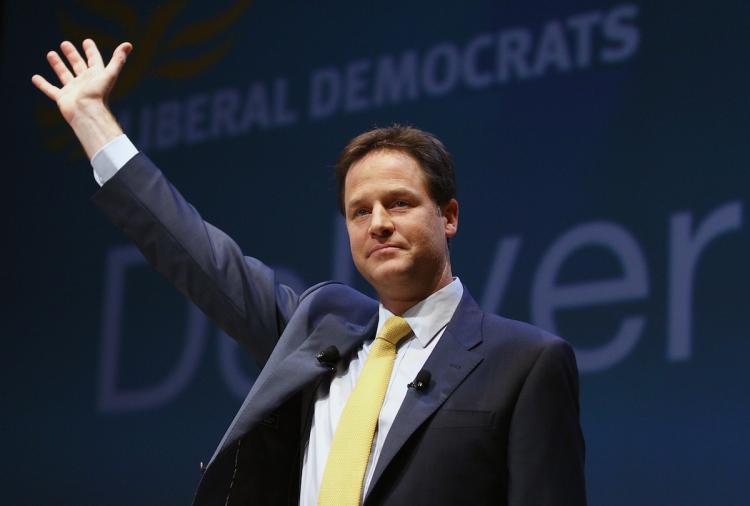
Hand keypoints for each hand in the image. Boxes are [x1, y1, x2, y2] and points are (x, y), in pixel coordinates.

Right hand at [31, 39, 132, 158]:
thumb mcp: (109, 74)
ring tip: (51, 54)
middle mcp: (85, 82)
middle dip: (72, 55)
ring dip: (58, 65)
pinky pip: (50, 90)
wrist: (87, 113)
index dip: (91, 51)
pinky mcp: (63, 98)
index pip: (94, 61)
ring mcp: (73, 90)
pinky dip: (43, 84)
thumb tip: (128, 44)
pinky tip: (35, 78)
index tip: (87, 41)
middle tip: (65, 44)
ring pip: (64, 75)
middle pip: (78, 65)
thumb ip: (118, 60)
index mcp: (96, 76)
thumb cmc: (98, 94)